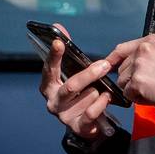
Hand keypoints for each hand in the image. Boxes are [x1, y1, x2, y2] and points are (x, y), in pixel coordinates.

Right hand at [39, 24, 117, 145]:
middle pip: (71, 87)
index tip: (58, 42)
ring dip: (99, 92)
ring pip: (86, 98)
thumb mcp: (71, 73)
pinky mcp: (78, 127)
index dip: (53, 55)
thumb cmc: (78, 93)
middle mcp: (53, 102)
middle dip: (89, 74)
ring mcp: (64, 116)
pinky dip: (102, 104)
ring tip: (104, 90)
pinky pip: (93, 113)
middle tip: (104, 64)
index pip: (49, 69)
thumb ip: (66, 52)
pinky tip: (106, 98)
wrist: (85, 123)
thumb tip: (58, 26)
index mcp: (48, 86)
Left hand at [106, 35, 154, 115]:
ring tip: (153, 88)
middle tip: (152, 82)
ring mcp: (140, 65)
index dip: (113, 59)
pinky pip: (127, 93)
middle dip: (131, 78)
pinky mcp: (138, 81)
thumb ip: (143, 55)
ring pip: (122, 81)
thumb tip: (121, 62)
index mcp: (150, 41)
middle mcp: (143, 50)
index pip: (122, 48)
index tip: (107, 65)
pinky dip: (137, 98)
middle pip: (121, 67)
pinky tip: (152, 95)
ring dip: (134, 88)